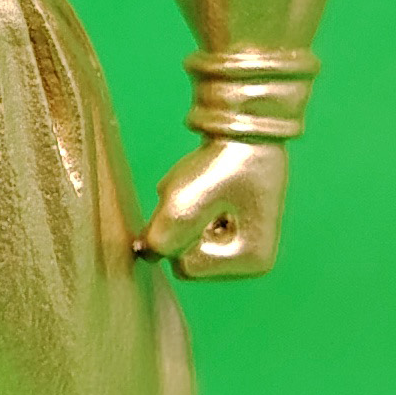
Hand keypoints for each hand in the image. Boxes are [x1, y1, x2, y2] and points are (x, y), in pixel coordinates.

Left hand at [136, 139, 287, 280]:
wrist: (243, 125)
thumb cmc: (220, 162)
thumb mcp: (184, 201)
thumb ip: (160, 238)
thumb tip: (144, 254)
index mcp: (252, 262)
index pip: (187, 269)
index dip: (180, 232)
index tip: (203, 198)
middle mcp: (249, 262)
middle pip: (184, 259)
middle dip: (179, 223)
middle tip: (200, 190)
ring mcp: (241, 246)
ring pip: (182, 242)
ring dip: (180, 212)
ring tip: (202, 187)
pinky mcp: (228, 231)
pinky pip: (185, 228)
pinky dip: (183, 207)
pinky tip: (202, 189)